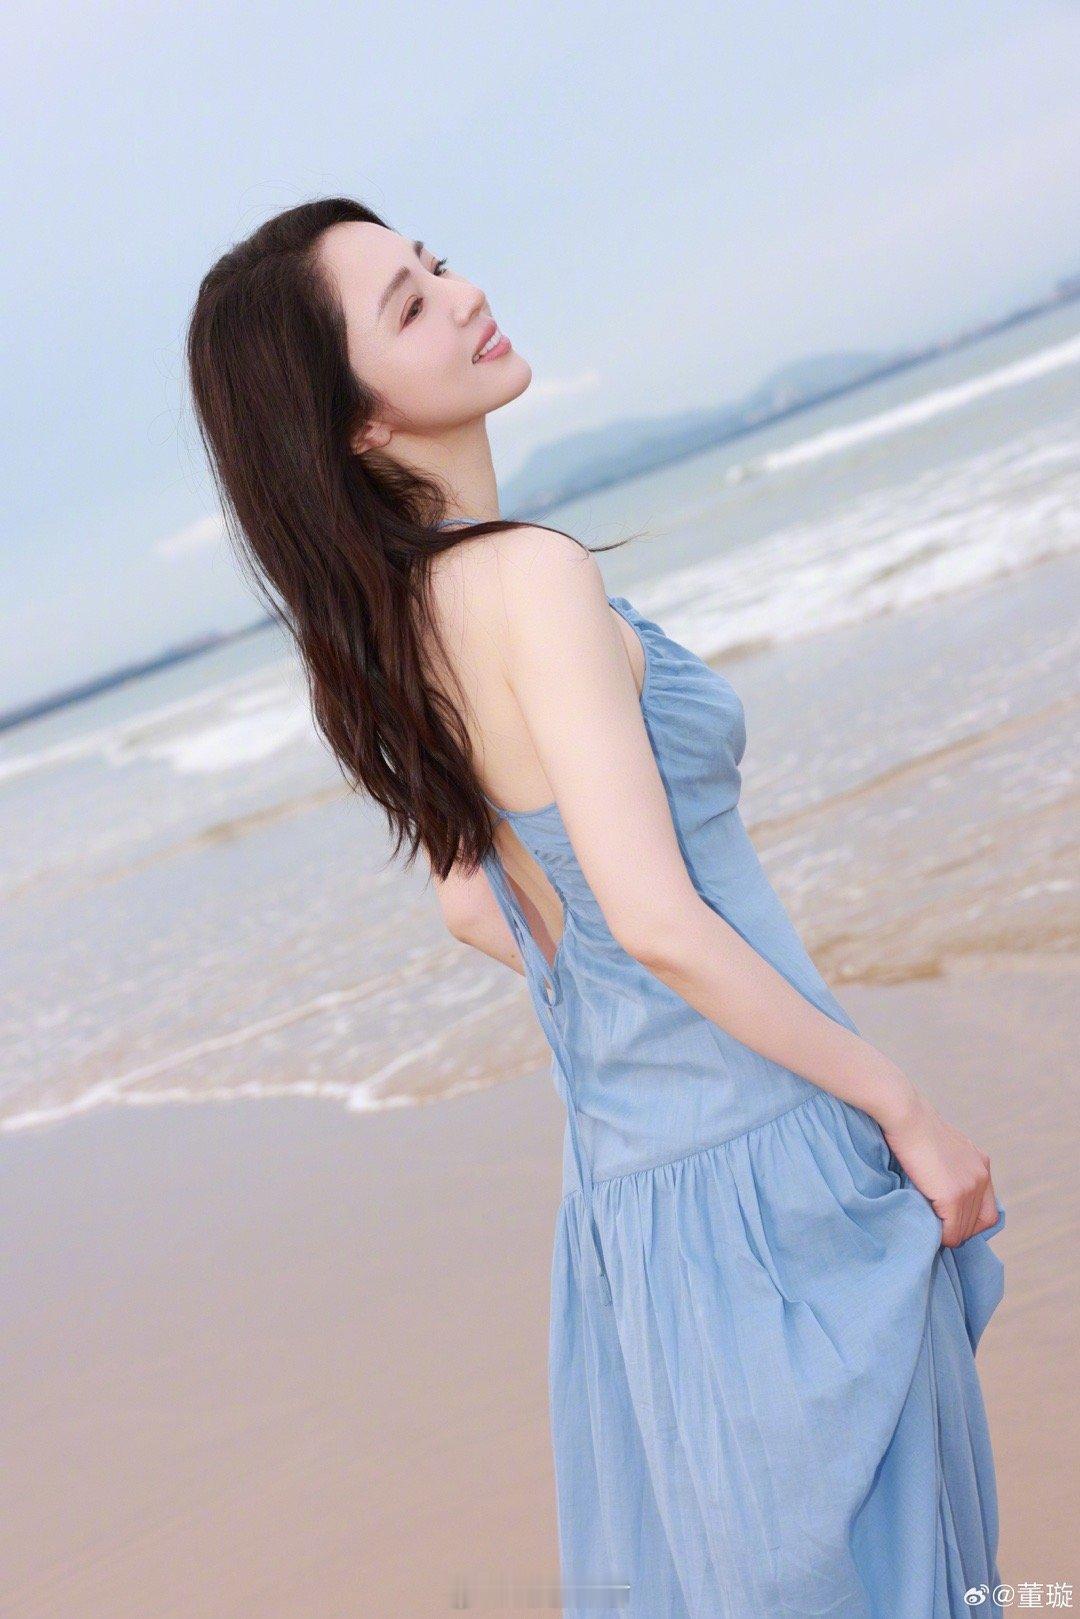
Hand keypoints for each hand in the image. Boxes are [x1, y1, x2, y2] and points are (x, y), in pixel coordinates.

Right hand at [879, 1090, 999, 1248]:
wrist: (905, 1116)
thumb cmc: (912, 1127)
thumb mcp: (941, 1148)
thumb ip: (948, 1169)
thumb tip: (937, 1189)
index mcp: (981, 1163)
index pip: (988, 1210)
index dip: (968, 1220)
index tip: (947, 1220)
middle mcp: (981, 1176)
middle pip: (979, 1223)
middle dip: (958, 1229)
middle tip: (936, 1228)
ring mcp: (970, 1187)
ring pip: (964, 1230)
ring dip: (946, 1234)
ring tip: (927, 1227)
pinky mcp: (954, 1196)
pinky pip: (951, 1232)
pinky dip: (939, 1236)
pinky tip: (925, 1227)